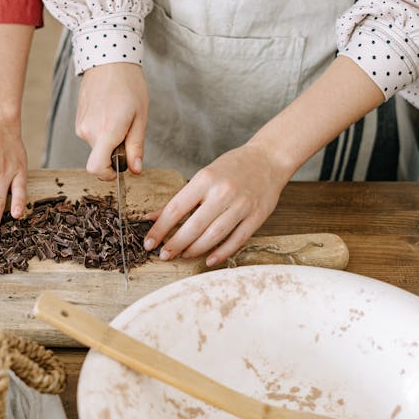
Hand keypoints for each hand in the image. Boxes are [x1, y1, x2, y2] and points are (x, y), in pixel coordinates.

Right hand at [76, 63, 147, 178]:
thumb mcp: (140, 118)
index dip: (108, 175)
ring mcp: (81, 126)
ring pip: (96, 146)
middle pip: (99, 157)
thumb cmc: (129, 86)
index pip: (96, 168)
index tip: (119, 169)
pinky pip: (91, 135)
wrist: (108, 61)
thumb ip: (136, 146)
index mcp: (106, 132)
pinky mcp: (78, 120)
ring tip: (118, 116)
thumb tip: (135, 169)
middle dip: (114, 152)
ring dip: (108, 139)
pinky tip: (109, 112)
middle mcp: (89, 132)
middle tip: (127, 131)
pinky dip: (101, 131)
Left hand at [143, 144, 291, 265]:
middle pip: (194, 226)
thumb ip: (180, 200)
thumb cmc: (233, 168)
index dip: (160, 229)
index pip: (176, 208)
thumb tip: (152, 218)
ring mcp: (241, 205)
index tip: (149, 242)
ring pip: (214, 235)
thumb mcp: (203, 176)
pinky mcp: (256, 217)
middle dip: (175, 244)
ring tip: (183, 255)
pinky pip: (236, 240)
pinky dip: (221, 253)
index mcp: (205, 179)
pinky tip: (208, 259)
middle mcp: (223, 192)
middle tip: (164, 254)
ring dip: (195, 249)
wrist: (269, 158)